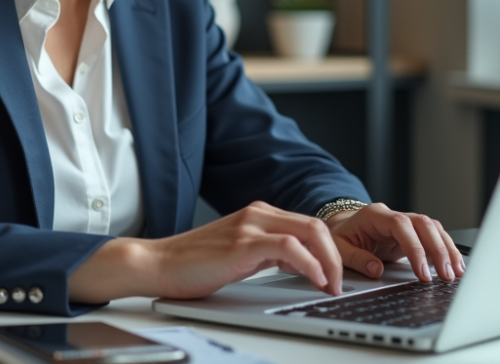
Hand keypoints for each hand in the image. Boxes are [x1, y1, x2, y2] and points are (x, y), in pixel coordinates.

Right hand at [69, 201, 343, 302]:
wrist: (157, 263)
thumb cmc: (193, 265)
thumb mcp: (240, 255)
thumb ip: (268, 253)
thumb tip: (301, 267)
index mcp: (259, 214)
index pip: (309, 225)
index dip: (331, 250)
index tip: (339, 275)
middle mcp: (258, 213)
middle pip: (317, 225)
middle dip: (338, 256)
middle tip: (342, 284)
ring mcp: (250, 225)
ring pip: (310, 231)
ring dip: (330, 261)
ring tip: (332, 286)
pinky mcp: (243, 242)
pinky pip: (290, 247)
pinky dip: (310, 263)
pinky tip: (316, 280)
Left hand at [324, 203, 464, 282]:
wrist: (342, 227)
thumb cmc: (340, 236)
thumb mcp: (340, 248)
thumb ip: (357, 259)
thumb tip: (376, 270)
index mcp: (374, 215)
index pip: (401, 225)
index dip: (415, 247)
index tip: (422, 272)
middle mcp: (392, 215)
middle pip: (423, 224)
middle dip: (438, 249)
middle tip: (446, 275)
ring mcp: (404, 222)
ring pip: (432, 228)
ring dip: (446, 249)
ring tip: (456, 272)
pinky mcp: (411, 232)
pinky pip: (433, 236)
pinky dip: (444, 248)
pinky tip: (453, 264)